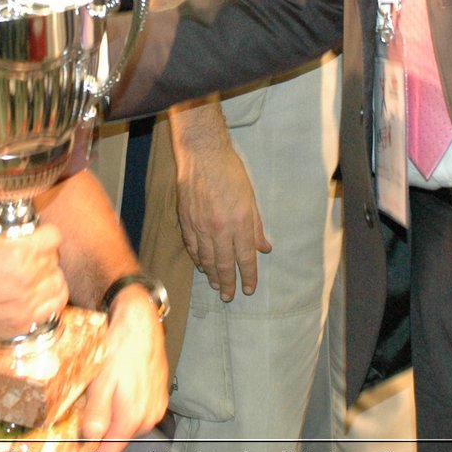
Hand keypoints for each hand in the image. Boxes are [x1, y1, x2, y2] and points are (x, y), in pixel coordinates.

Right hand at [0, 215, 68, 343]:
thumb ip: (0, 218)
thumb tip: (13, 212)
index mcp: (18, 252)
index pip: (54, 236)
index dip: (45, 233)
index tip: (38, 235)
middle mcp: (27, 279)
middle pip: (55, 259)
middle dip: (44, 254)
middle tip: (31, 255)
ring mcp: (26, 305)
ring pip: (58, 284)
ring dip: (49, 276)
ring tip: (36, 275)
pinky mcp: (22, 324)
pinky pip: (53, 308)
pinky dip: (50, 299)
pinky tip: (38, 294)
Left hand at [77, 287, 167, 451]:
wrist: (141, 320)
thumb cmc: (121, 344)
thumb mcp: (101, 378)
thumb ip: (96, 412)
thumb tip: (90, 438)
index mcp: (133, 415)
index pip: (111, 451)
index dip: (92, 451)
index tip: (77, 446)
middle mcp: (149, 415)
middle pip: (118, 438)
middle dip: (101, 431)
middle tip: (84, 412)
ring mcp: (156, 405)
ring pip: (128, 424)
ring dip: (114, 417)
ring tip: (100, 395)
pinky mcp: (159, 395)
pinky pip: (138, 410)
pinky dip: (125, 405)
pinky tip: (116, 388)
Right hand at [171, 107, 269, 300]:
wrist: (202, 154)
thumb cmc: (230, 172)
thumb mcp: (251, 198)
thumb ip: (256, 226)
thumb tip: (264, 248)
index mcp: (240, 222)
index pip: (245, 258)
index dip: (248, 276)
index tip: (249, 289)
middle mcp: (220, 228)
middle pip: (224, 263)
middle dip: (228, 283)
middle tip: (230, 296)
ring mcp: (200, 225)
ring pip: (206, 258)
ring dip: (212, 275)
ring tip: (217, 285)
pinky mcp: (186, 220)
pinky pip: (192, 246)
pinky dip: (197, 259)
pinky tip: (201, 266)